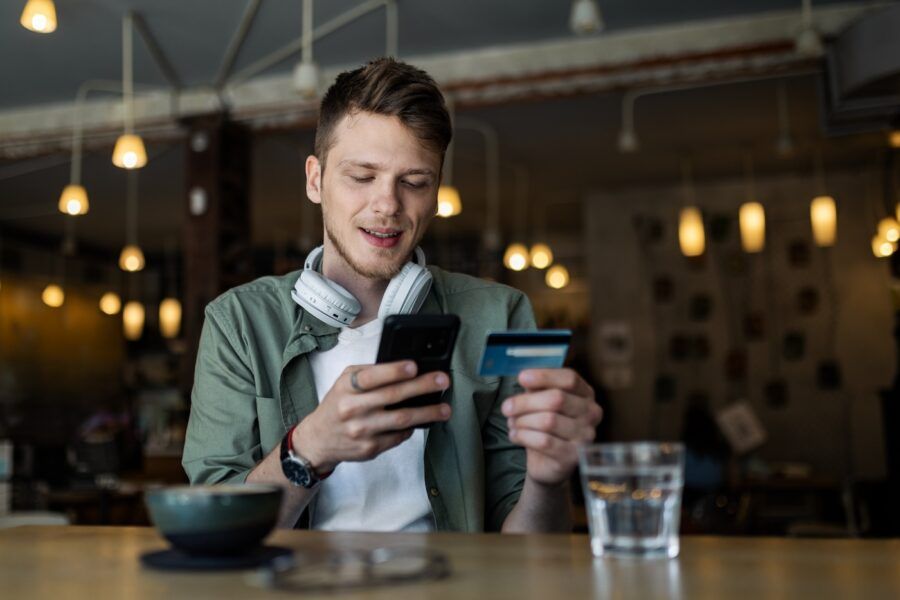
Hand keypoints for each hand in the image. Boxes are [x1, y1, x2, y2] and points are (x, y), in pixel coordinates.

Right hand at [293, 360, 450, 473]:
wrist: (319, 438)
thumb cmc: (338, 404)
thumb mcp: (344, 382)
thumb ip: (370, 373)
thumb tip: (406, 369)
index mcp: (346, 388)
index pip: (371, 377)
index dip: (393, 371)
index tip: (414, 366)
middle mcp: (352, 409)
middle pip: (392, 397)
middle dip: (422, 387)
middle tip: (442, 381)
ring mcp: (362, 431)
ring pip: (401, 420)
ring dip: (427, 413)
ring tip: (445, 408)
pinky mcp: (370, 448)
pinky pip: (398, 436)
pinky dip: (412, 428)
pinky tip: (422, 421)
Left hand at [501, 368, 600, 486]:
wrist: (547, 462)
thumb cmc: (544, 426)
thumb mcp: (540, 403)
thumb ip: (536, 389)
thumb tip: (525, 378)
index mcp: (586, 394)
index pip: (570, 378)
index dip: (545, 376)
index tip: (521, 377)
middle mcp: (591, 413)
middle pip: (557, 399)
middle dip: (526, 402)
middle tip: (506, 407)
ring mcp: (585, 436)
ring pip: (548, 421)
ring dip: (522, 421)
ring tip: (512, 423)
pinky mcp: (573, 456)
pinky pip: (544, 442)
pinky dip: (523, 436)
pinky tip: (515, 435)